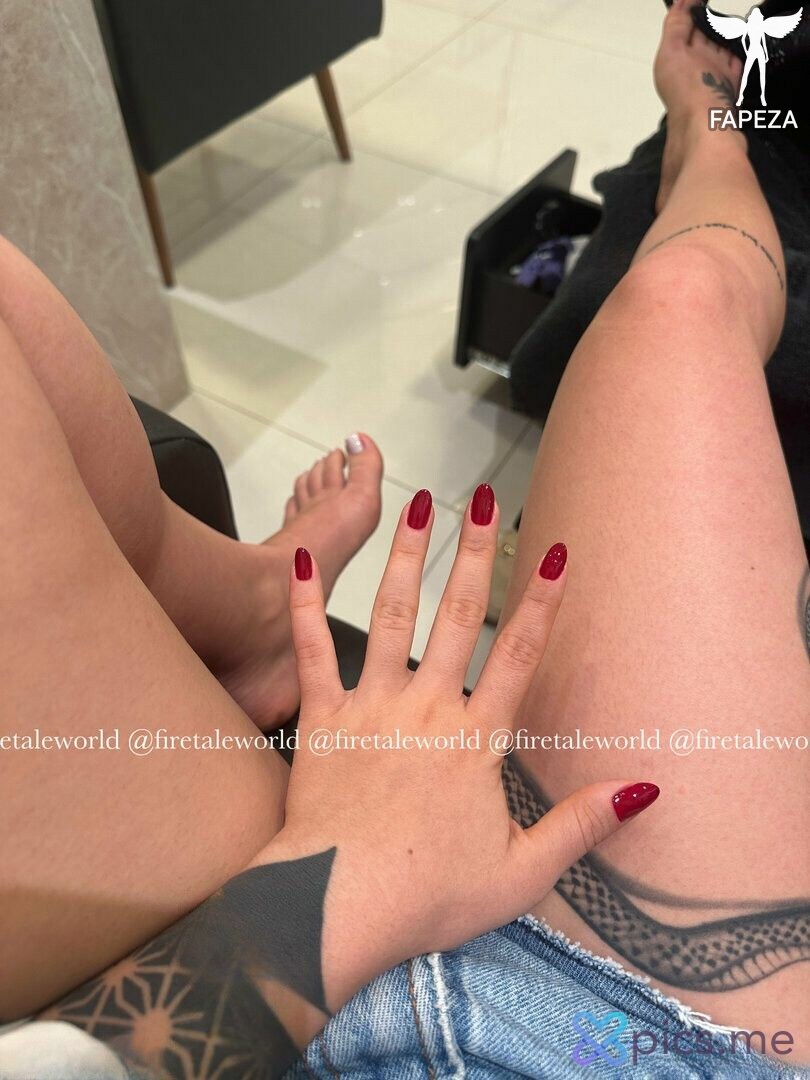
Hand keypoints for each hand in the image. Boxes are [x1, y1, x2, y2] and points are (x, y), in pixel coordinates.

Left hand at [263, 486, 659, 1006]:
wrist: (337, 909)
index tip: (554, 551)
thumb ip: (582, 826)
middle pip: (458, 615)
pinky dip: (305, 606)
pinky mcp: (321, 719)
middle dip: (475, 552)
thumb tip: (642, 789)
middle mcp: (427, 707)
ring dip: (407, 556)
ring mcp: (370, 706)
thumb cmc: (430, 896)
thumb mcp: (522, 872)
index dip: (540, 601)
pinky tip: (301, 561)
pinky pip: (311, 652)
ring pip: (391, 615)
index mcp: (476, 739)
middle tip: (482, 496)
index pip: (519, 654)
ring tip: (416, 505)